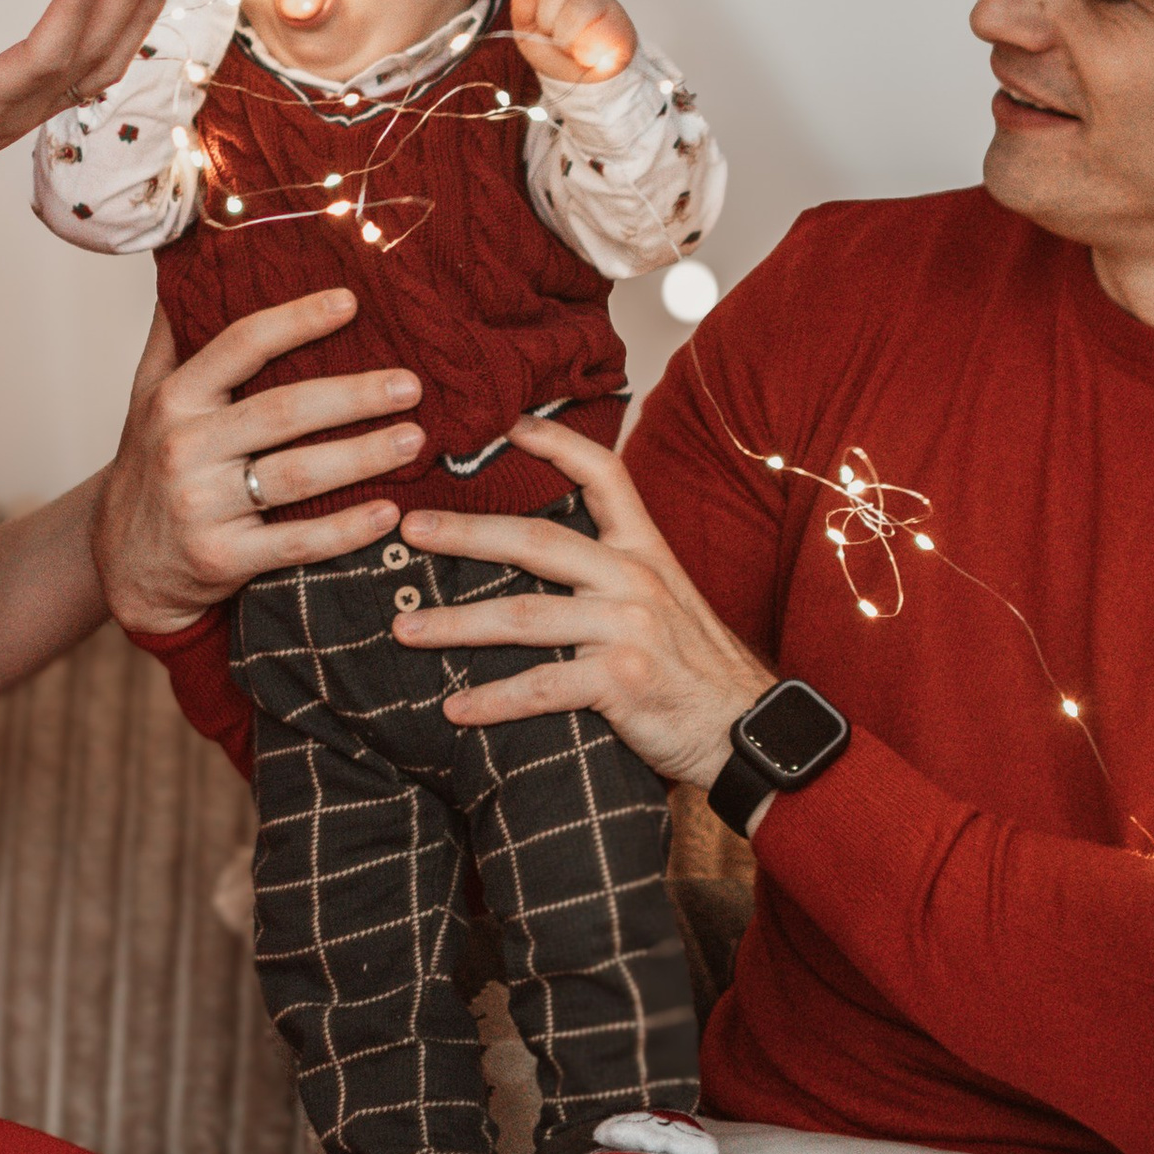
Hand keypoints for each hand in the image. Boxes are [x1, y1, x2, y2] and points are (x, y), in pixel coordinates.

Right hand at [93, 296, 428, 634]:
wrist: (120, 563)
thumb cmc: (149, 467)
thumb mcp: (145, 398)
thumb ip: (172, 336)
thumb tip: (189, 256)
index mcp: (175, 399)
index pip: (241, 345)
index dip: (297, 321)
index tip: (351, 302)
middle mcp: (184, 447)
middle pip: (283, 411)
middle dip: (354, 395)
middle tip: (411, 385)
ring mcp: (202, 506)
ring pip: (297, 475)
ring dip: (363, 456)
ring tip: (414, 439)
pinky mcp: (221, 559)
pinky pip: (296, 542)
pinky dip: (346, 530)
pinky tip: (389, 512)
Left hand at [396, 414, 771, 795]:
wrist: (747, 730)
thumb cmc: (695, 667)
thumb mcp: (666, 599)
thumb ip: (613, 572)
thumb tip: (541, 554)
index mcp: (644, 550)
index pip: (603, 474)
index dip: (555, 442)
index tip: (504, 423)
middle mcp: (635, 579)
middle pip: (537, 539)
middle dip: (465, 532)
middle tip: (410, 528)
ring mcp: (629, 629)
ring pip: (525, 616)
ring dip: (455, 625)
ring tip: (405, 628)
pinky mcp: (623, 681)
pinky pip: (543, 687)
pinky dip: (493, 700)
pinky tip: (455, 709)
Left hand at [511, 0, 638, 84]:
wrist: (581, 79)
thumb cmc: (553, 52)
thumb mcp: (527, 32)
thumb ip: (522, 11)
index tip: (533, 0)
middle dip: (547, 20)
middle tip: (553, 36)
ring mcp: (602, 2)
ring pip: (577, 9)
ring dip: (566, 36)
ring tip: (570, 48)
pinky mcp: (620, 25)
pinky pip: (600, 31)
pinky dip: (587, 49)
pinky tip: (588, 55)